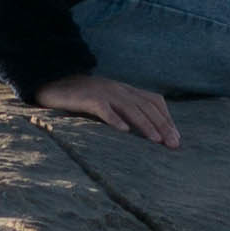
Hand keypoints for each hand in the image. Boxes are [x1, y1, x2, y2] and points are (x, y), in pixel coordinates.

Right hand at [35, 73, 178, 147]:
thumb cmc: (81, 99)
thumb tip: (143, 134)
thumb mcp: (108, 103)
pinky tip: (123, 131)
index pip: (153, 101)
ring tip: (156, 141)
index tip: (176, 137)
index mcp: (125, 90)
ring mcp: (104, 92)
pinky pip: (103, 108)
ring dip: (145, 124)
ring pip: (130, 107)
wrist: (53, 86)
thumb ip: (124, 112)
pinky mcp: (88, 98)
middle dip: (162, 125)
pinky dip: (114, 119)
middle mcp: (118, 89)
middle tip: (173, 144)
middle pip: (146, 106)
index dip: (167, 118)